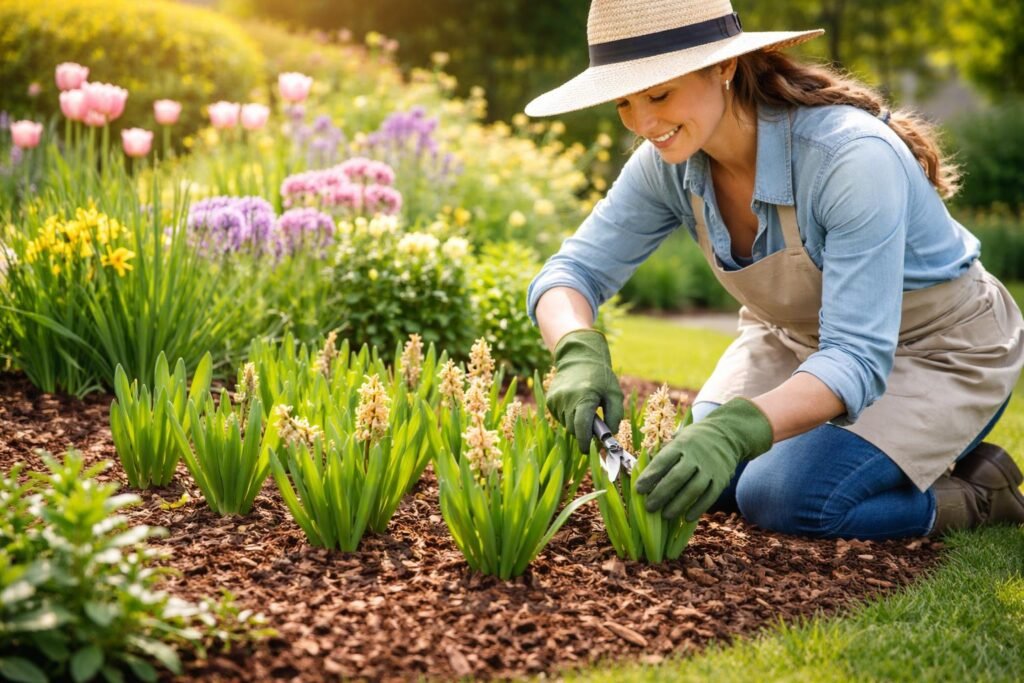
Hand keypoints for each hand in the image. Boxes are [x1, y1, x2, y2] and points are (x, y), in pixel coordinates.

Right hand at [546, 329, 623, 450]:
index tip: (589, 450)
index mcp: (584, 397)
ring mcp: (556, 399)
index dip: (585, 442)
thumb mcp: (615, 393)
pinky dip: (568, 415)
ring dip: (575, 422)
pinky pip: (559, 417)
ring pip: (566, 424)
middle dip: (583, 432)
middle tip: (593, 424)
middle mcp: (567, 398)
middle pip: (573, 429)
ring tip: (584, 408)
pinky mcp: (550, 399)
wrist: (579, 357)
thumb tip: (609, 434)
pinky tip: (574, 404)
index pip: (581, 427)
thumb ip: (615, 415)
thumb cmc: (600, 376)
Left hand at [635, 397, 773, 521]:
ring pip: (693, 489)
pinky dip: (698, 508)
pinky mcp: (721, 479)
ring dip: (678, 504)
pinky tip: (687, 518)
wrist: (727, 434)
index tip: (638, 489)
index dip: (650, 476)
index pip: (663, 461)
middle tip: (649, 507)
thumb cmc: (694, 440)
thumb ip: (664, 454)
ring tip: (665, 516)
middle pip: (677, 477)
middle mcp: (696, 456)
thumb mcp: (679, 438)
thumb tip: (641, 471)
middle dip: (661, 494)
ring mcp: (710, 468)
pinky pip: (710, 496)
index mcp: (681, 444)